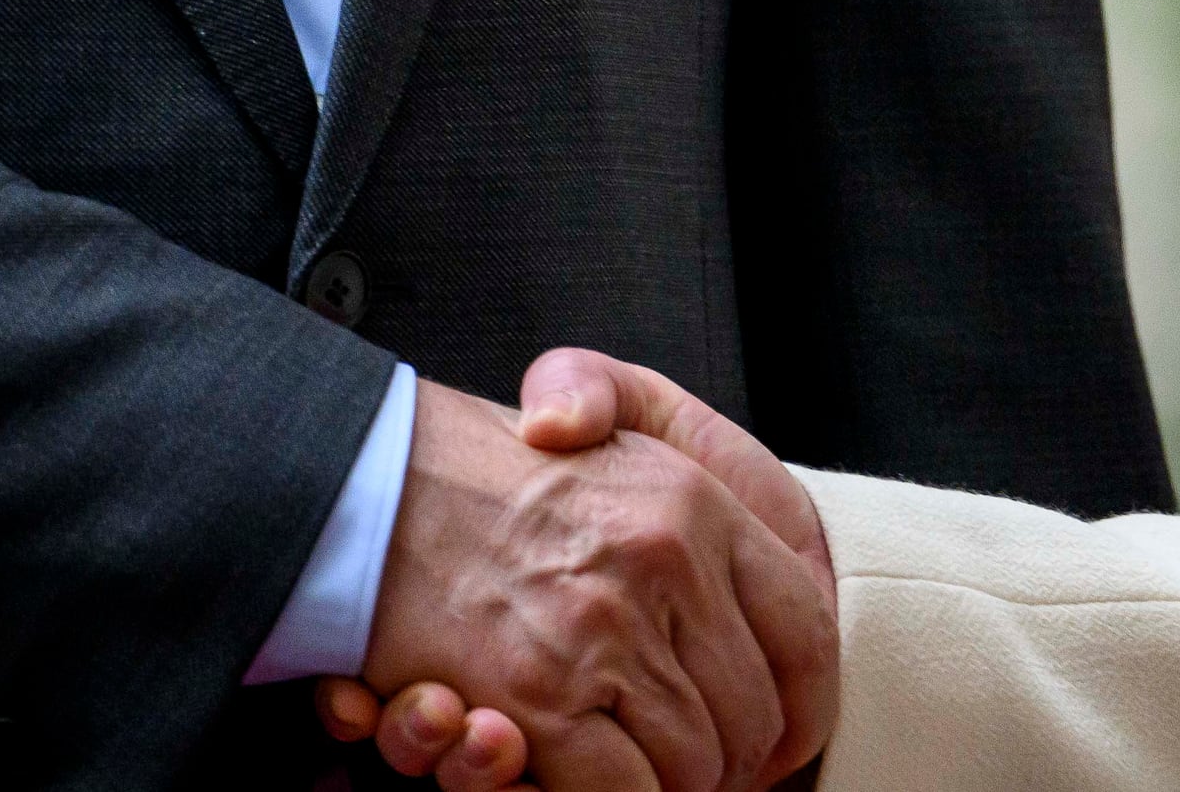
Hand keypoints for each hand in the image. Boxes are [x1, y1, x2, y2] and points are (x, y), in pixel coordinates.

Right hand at [326, 356, 832, 790]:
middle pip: (752, 717)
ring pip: (692, 768)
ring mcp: (602, 634)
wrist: (372, 481)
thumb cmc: (492, 468)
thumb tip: (778, 572)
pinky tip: (577, 775)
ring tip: (632, 766)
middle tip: (688, 763)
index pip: (807, 634)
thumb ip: (698, 466)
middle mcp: (666, 564)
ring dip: (665, 785)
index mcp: (699, 503)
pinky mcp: (539, 699)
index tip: (777, 735)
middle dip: (724, 760)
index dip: (801, 704)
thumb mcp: (611, 424)